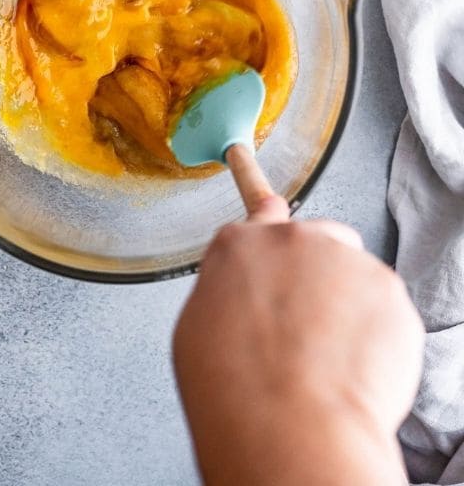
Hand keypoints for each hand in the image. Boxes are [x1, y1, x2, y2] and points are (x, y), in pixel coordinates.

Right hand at [173, 211, 423, 485]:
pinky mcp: (386, 287)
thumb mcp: (199, 331)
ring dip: (348, 310)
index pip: (258, 207)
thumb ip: (229, 293)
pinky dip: (378, 340)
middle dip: (319, 280)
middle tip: (310, 335)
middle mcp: (290, 239)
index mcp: (238, 247)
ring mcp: (341, 258)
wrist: (290, 427)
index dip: (267, 210)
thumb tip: (245, 299)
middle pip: (317, 244)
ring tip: (329, 364)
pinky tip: (355, 371)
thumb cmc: (237, 391)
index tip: (247, 159)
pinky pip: (385, 311)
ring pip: (354, 277)